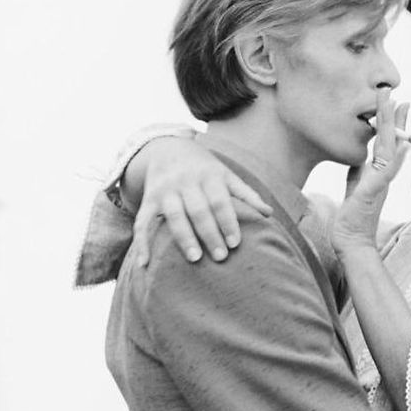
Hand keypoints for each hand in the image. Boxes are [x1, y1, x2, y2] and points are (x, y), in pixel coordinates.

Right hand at [132, 137, 271, 265]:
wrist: (167, 147)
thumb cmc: (205, 168)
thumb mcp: (226, 175)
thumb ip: (246, 194)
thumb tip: (268, 214)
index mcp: (209, 175)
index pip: (219, 200)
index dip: (227, 221)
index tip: (235, 243)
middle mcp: (185, 181)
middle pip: (198, 210)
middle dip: (209, 233)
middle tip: (221, 257)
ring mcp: (165, 190)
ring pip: (173, 216)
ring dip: (184, 238)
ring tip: (195, 258)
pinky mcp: (148, 199)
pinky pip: (143, 222)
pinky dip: (142, 242)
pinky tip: (144, 263)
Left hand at [331, 88, 409, 258]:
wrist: (353, 240)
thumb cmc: (354, 216)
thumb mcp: (355, 184)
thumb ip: (359, 169)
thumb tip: (359, 155)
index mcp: (378, 171)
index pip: (386, 141)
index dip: (390, 121)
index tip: (393, 101)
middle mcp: (384, 173)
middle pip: (392, 138)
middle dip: (393, 115)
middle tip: (394, 92)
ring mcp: (382, 181)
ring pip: (390, 146)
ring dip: (392, 124)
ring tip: (394, 103)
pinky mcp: (376, 189)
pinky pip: (386, 166)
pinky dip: (392, 151)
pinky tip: (397, 138)